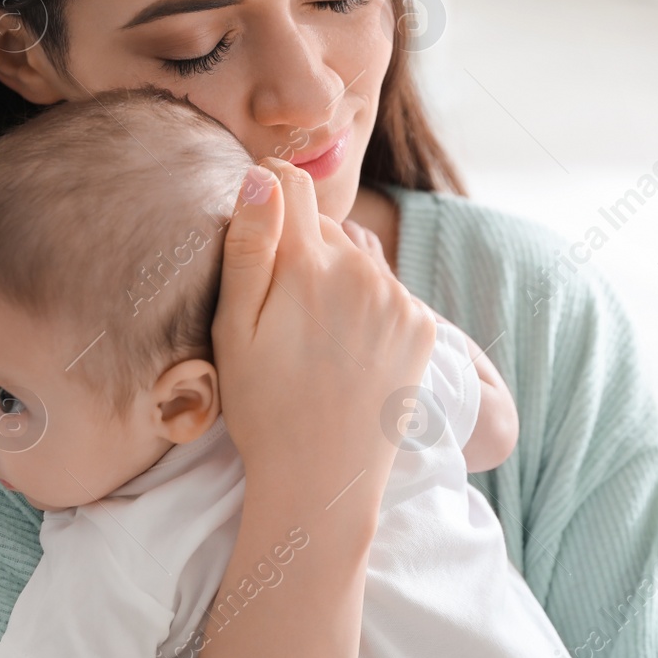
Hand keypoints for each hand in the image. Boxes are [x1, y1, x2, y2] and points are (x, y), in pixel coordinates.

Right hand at [212, 160, 435, 515]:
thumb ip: (249, 246)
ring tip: (312, 343)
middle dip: (300, 251)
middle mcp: (362, 272)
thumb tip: (264, 175)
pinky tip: (346, 354)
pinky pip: (387, 295)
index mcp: (308, 265)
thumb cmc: (263, 407)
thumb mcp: (234, 329)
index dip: (266, 194)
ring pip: (357, 262)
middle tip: (279, 316)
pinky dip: (367, 311)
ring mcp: (399, 300)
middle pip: (324, 228)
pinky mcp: (423, 327)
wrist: (322, 481)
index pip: (290, 184)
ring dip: (335, 282)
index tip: (255, 227)